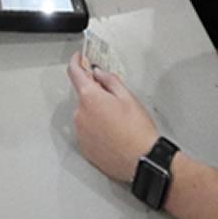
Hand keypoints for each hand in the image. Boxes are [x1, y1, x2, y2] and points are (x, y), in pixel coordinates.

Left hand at [66, 52, 158, 183]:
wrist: (142, 161)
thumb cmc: (138, 131)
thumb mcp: (128, 97)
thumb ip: (109, 80)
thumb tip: (99, 74)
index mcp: (90, 98)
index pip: (75, 72)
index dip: (76, 62)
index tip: (79, 58)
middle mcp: (80, 114)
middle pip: (83, 96)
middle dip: (96, 95)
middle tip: (116, 102)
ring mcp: (80, 132)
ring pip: (85, 115)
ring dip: (96, 114)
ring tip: (118, 124)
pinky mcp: (84, 147)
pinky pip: (87, 131)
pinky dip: (96, 129)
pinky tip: (113, 134)